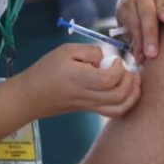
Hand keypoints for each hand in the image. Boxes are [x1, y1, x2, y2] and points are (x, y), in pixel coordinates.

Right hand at [17, 44, 140, 118]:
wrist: (31, 96)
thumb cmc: (47, 69)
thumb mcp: (65, 51)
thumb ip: (90, 51)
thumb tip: (108, 58)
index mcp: (79, 79)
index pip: (109, 79)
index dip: (119, 68)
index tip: (115, 60)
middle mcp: (86, 95)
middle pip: (119, 96)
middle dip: (129, 81)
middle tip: (126, 69)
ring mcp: (89, 106)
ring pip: (120, 108)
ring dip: (132, 94)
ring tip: (132, 80)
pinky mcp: (90, 110)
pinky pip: (114, 112)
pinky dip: (126, 103)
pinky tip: (126, 90)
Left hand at [117, 0, 163, 62]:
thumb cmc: (134, 11)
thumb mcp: (126, 22)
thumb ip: (132, 39)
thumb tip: (140, 59)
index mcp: (129, 6)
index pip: (132, 24)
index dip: (137, 42)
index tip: (141, 58)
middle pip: (146, 14)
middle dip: (149, 34)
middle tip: (152, 52)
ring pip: (162, 1)